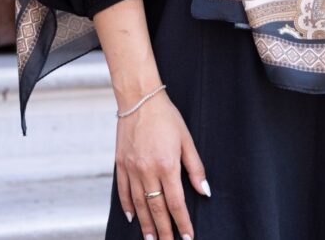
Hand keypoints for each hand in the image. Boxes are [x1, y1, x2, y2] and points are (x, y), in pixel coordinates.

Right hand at [115, 90, 209, 239]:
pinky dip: (128, 206)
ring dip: (146, 224)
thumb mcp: (186, 139)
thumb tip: (204, 191)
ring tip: (151, 238)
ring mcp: (132, 168)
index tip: (187, 236)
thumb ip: (195, 167)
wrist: (139, 98)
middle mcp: (147, 170)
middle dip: (164, 231)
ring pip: (139, 204)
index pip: (175, 202)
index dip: (182, 222)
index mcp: (166, 165)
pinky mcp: (120, 163)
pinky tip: (132, 217)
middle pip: (156, 209)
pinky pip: (123, 191)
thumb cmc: (165, 116)